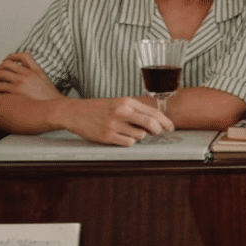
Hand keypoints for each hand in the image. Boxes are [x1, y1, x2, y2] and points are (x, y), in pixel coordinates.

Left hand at [0, 53, 62, 100]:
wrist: (55, 108)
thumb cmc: (50, 99)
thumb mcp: (46, 82)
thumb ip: (37, 76)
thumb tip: (28, 78)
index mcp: (36, 70)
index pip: (23, 56)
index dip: (12, 57)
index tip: (5, 61)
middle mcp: (28, 73)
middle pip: (7, 64)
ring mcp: (22, 81)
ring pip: (0, 73)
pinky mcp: (17, 90)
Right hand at [52, 97, 175, 146]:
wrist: (75, 112)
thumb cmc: (100, 108)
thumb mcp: (119, 103)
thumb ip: (136, 110)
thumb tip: (156, 122)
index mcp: (127, 101)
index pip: (153, 112)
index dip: (165, 121)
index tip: (171, 128)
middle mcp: (122, 112)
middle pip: (151, 123)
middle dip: (158, 131)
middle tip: (159, 134)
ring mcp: (114, 124)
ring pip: (140, 136)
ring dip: (139, 137)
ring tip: (128, 132)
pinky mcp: (107, 136)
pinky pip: (128, 143)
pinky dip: (128, 142)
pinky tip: (120, 137)